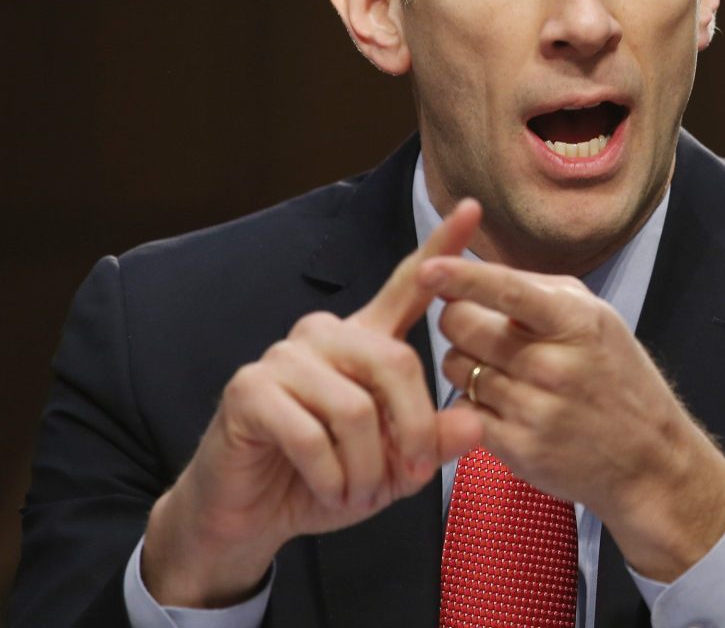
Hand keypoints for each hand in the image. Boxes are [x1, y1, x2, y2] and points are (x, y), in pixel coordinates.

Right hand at [141, 201, 488, 607]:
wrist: (251, 518)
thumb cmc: (328, 482)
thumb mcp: (396, 468)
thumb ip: (434, 441)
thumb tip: (474, 421)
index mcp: (365, 341)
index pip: (408, 286)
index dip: (441, 248)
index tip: (473, 207)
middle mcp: (326, 334)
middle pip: (396, 362)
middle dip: (413, 432)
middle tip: (408, 478)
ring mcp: (284, 356)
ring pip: (355, 409)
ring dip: (366, 468)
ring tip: (358, 495)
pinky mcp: (249, 388)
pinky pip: (312, 436)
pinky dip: (330, 477)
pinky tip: (327, 492)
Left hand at [422, 252, 724, 581]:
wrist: (650, 460)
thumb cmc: (620, 380)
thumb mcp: (599, 320)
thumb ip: (542, 292)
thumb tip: (479, 270)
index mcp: (577, 323)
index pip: (507, 291)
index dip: (462, 277)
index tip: (428, 268)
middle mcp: (554, 365)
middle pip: (464, 327)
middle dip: (458, 321)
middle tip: (476, 328)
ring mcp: (534, 410)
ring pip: (456, 368)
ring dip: (465, 364)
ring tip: (501, 371)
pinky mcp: (518, 448)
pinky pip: (464, 409)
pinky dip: (473, 402)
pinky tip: (502, 403)